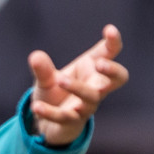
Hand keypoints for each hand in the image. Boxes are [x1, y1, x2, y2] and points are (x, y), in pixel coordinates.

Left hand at [28, 24, 127, 145]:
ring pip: (92, 97)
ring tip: (60, 80)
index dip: (113, 42)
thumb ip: (43, 68)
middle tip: (100, 63)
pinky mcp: (73, 121)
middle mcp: (95, 87)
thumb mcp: (46, 78)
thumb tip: (35, 56)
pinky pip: (65, 117)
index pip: (109, 53)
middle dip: (113, 70)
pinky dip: (50, 112)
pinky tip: (37, 107)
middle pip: (119, 78)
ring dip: (77, 87)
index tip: (109, 30)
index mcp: (91, 70)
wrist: (48, 123)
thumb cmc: (55, 94)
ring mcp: (86, 106)